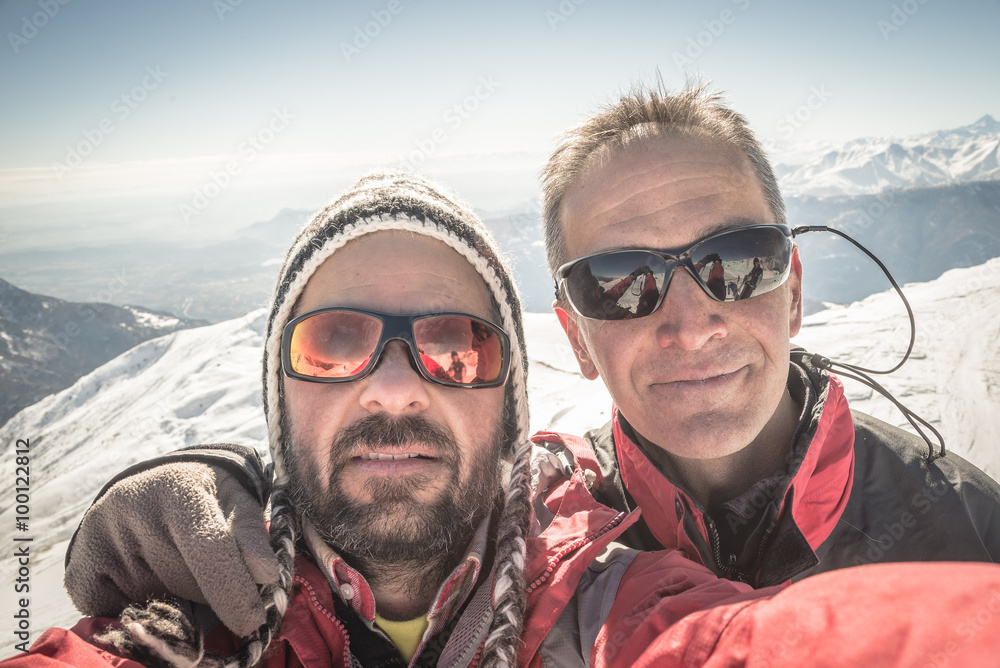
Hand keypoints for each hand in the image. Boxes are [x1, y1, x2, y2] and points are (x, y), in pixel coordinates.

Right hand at [64, 458, 278, 636]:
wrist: (150, 489)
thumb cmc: (207, 500)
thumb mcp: (236, 503)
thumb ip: (252, 536)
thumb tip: (265, 574)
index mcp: (179, 487)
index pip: (208, 545)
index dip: (232, 589)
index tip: (252, 621)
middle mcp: (133, 506)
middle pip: (185, 581)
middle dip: (210, 593)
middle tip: (214, 576)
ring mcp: (99, 539)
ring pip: (155, 603)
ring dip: (179, 602)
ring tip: (180, 571)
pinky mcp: (78, 569)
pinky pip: (120, 614)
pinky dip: (144, 612)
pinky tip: (151, 582)